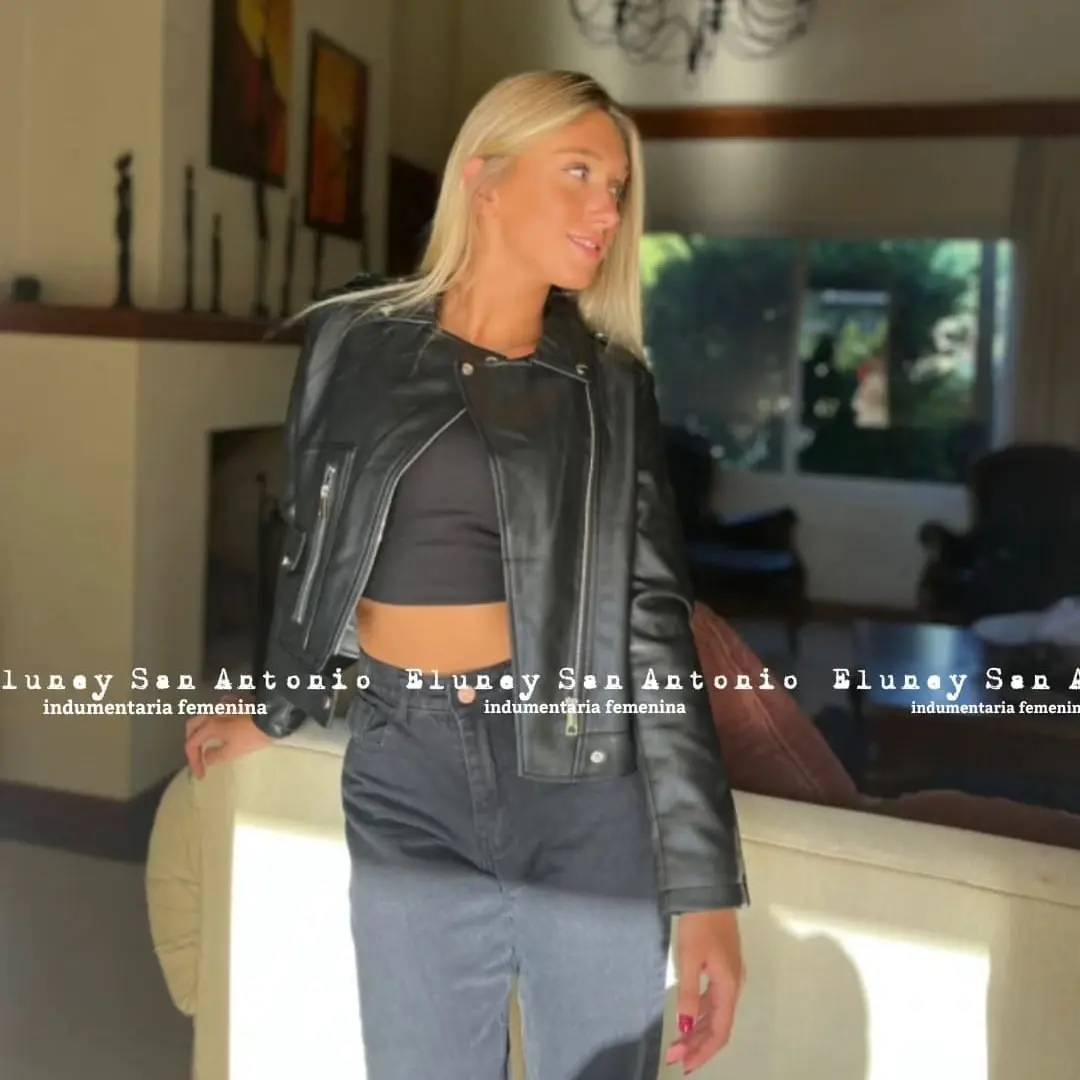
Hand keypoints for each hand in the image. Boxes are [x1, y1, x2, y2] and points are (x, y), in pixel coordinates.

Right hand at [184, 693, 272, 778]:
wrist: (272, 715)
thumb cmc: (252, 735)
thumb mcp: (233, 751)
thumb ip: (216, 755)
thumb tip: (206, 757)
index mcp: (209, 726)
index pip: (192, 744)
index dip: (193, 761)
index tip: (200, 774)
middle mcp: (212, 712)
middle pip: (192, 726)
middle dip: (191, 741)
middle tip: (196, 755)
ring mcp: (224, 704)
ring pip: (204, 716)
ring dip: (201, 730)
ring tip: (207, 743)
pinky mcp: (236, 700)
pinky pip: (218, 709)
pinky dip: (215, 720)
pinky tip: (222, 727)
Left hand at [665, 908, 744, 1073]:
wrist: (710, 892)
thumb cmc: (699, 923)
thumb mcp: (690, 958)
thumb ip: (688, 993)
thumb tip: (684, 1027)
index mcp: (728, 985)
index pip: (720, 1030)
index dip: (703, 1051)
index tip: (683, 1063)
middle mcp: (734, 985)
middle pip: (719, 1025)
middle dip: (697, 1044)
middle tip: (675, 1057)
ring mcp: (730, 975)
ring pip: (716, 1013)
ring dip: (698, 1031)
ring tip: (678, 1044)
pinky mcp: (723, 966)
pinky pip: (714, 999)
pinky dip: (700, 1013)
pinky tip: (688, 1019)